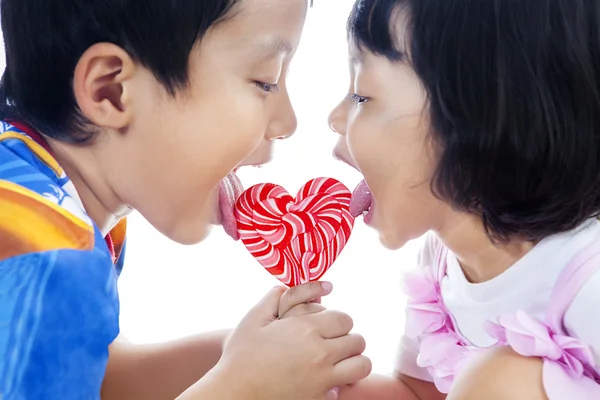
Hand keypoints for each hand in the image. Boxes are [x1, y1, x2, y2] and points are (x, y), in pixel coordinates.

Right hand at [216, 285, 370, 399]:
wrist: (234, 393)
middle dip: (348, 340)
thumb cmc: (240, 355)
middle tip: (334, 344)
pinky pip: (346, 388)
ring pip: (362, 365)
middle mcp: (319, 352)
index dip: (338, 321)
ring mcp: (322, 378)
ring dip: (354, 361)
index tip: (327, 327)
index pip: (345, 319)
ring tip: (340, 362)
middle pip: (357, 341)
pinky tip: (327, 381)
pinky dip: (342, 384)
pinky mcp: (320, 398)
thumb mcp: (253, 319)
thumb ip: (272, 298)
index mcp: (305, 328)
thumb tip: (284, 287)